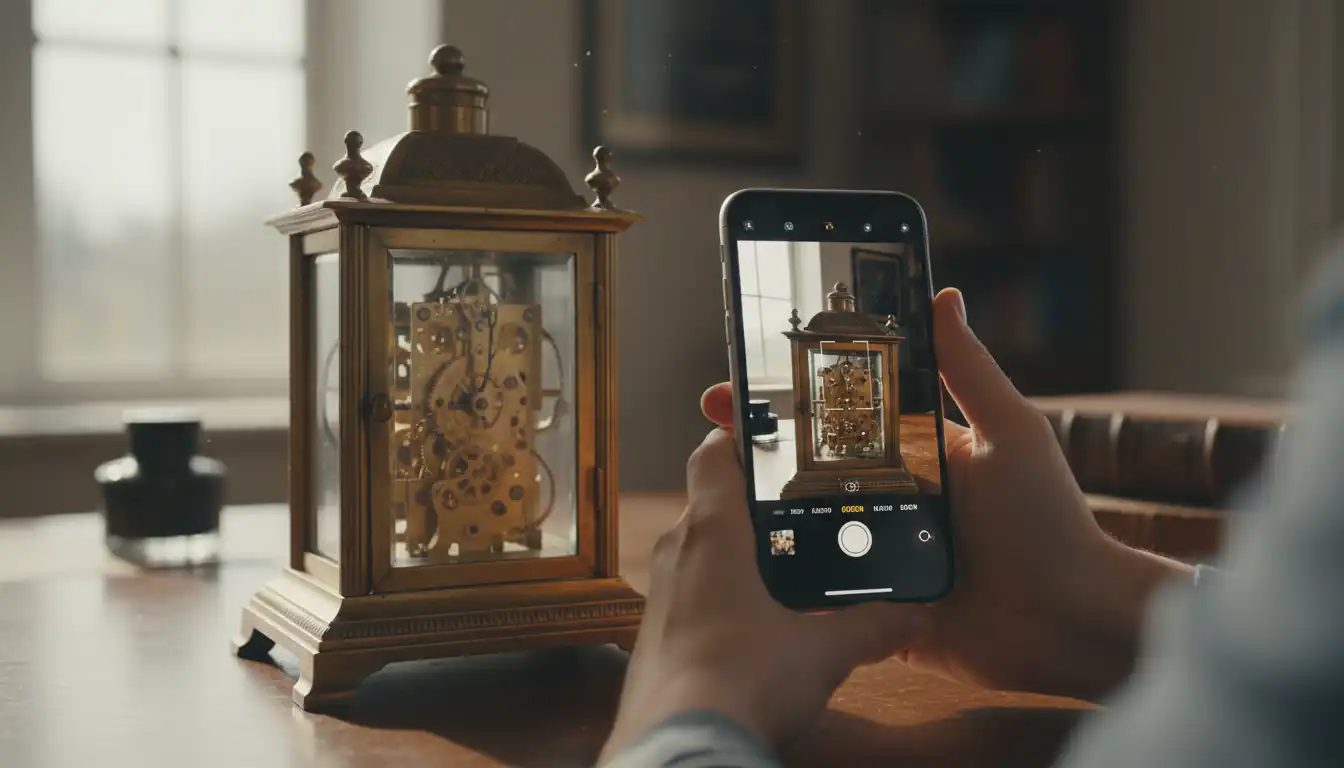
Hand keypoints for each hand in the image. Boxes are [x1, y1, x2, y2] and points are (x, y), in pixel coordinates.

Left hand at [599, 428, 927, 761]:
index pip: (712, 455)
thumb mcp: (822, 651)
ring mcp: (660, 595)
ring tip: (789, 567)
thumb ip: (872, 626)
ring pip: (699, 551)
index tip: (770, 436)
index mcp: (712, 532)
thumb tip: (917, 617)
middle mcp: (676, 552)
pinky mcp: (655, 636)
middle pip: (710, 502)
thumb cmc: (742, 680)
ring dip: (738, 552)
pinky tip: (759, 625)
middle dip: (753, 504)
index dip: (738, 437)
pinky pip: (691, 593)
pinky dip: (722, 594)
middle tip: (800, 507)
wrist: (678, 748)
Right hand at [701, 288, 1191, 701]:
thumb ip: (969, 370)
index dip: (799, 391)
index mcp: (919, 451)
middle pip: (813, 463)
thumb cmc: (1048, 522)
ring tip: (716, 484)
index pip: (846, 411)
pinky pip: (821, 585)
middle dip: (761, 442)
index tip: (751, 371)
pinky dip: (786, 570)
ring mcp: (880, 549)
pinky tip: (744, 555)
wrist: (1066, 623)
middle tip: (715, 423)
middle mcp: (894, 496)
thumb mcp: (1009, 431)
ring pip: (807, 521)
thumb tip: (943, 294)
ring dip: (763, 504)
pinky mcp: (874, 602)